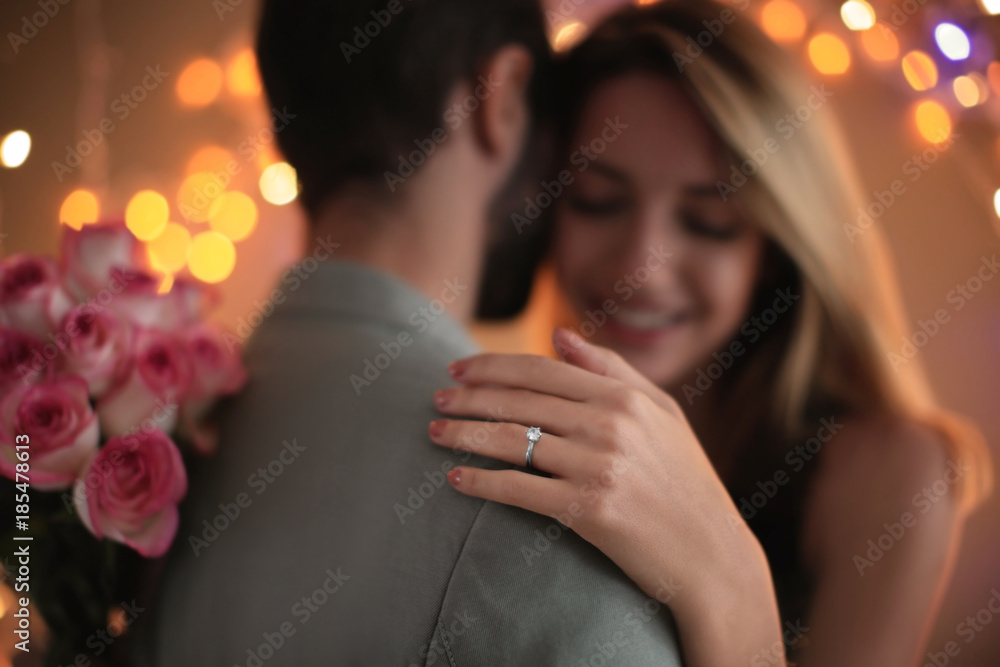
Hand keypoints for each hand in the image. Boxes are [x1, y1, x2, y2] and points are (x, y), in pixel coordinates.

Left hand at [429, 328, 767, 612]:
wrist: (711, 555)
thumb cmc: (685, 480)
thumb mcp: (662, 413)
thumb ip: (611, 369)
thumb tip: (559, 335)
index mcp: (623, 398)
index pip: (540, 370)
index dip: (491, 366)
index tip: (457, 369)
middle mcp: (609, 426)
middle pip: (518, 402)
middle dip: (468, 397)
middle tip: (435, 399)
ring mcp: (598, 467)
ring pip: (511, 441)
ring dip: (463, 434)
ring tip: (434, 432)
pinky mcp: (588, 511)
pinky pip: (518, 490)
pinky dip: (481, 482)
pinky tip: (456, 479)